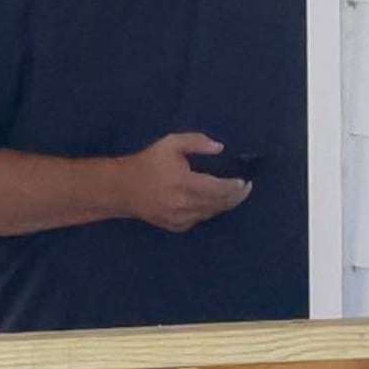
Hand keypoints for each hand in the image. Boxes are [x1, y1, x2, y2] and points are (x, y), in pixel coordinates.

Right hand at [119, 132, 253, 232]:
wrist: (122, 188)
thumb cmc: (148, 163)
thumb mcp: (170, 143)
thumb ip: (196, 142)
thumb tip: (219, 148)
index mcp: (183, 183)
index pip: (218, 188)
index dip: (235, 187)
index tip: (245, 181)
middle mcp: (183, 204)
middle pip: (220, 204)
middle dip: (237, 196)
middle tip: (246, 187)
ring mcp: (180, 218)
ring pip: (212, 213)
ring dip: (226, 204)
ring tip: (234, 193)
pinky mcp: (176, 226)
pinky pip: (201, 219)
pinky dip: (210, 211)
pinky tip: (214, 202)